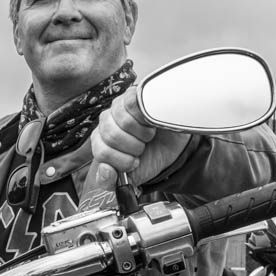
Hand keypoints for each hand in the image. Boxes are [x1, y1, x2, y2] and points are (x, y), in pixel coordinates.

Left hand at [79, 85, 190, 207]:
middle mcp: (106, 121)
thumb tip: (105, 170)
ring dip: (141, 132)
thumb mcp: (129, 177)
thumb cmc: (149, 159)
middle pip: (111, 134)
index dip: (121, 160)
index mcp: (101, 141)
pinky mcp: (134, 94)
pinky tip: (150, 120)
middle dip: (133, 147)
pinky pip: (132, 102)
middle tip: (143, 147)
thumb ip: (110, 181)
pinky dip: (144, 115)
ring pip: (122, 119)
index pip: (101, 151)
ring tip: (149, 134)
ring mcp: (119, 106)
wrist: (174, 149)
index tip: (135, 162)